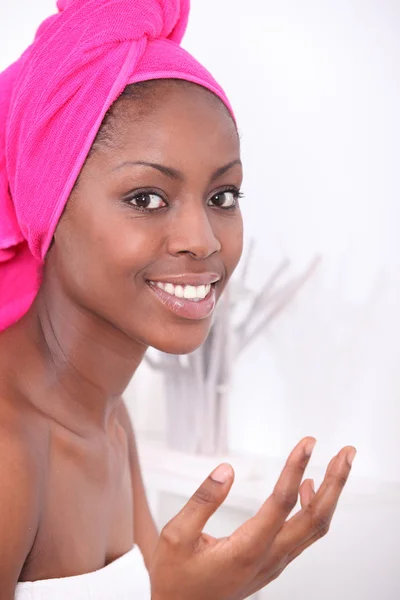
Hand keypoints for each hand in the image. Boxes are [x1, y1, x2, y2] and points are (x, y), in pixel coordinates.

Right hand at [149, 438, 355, 599]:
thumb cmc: (176, 579)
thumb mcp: (176, 536)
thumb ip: (203, 501)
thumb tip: (227, 470)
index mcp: (246, 550)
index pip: (282, 503)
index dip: (296, 468)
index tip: (307, 444)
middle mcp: (268, 558)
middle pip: (315, 518)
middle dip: (336, 483)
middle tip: (346, 454)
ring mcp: (274, 563)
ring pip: (313, 527)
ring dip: (330, 494)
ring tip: (337, 465)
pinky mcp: (272, 563)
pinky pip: (304, 534)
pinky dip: (314, 508)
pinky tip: (309, 488)